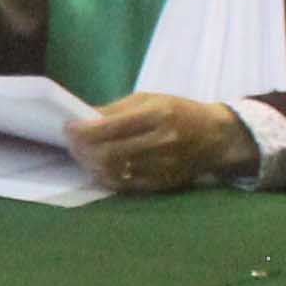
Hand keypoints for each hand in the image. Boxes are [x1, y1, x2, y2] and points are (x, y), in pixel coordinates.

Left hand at [68, 94, 255, 194]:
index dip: (82, 130)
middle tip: (72, 144)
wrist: (217, 135)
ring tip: (83, 155)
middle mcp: (161, 141)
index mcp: (157, 114)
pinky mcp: (164, 183)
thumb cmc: (179, 111)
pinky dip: (107, 177)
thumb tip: (82, 120)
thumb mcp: (150, 100)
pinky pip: (126, 185)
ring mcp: (163, 165)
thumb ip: (115, 110)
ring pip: (114, 172)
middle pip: (108, 153)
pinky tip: (99, 168)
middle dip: (82, 150)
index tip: (68, 128)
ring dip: (91, 165)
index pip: (109, 127)